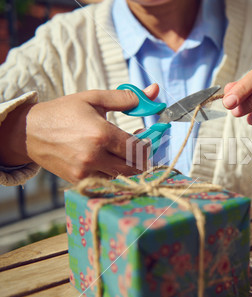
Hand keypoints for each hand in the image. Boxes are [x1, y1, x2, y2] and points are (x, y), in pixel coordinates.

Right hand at [0, 84, 158, 182]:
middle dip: (141, 157)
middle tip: (138, 146)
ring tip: (121, 151)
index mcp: (101, 134)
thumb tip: (154, 92)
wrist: (29, 132)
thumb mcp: (93, 99)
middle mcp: (94, 156)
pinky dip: (112, 173)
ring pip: (121, 176)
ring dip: (127, 166)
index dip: (147, 144)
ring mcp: (86, 172)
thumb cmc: (63, 112)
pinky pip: (106, 181)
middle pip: (134, 167)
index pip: (138, 148)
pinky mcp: (79, 181)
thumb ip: (125, 98)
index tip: (145, 136)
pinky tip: (108, 159)